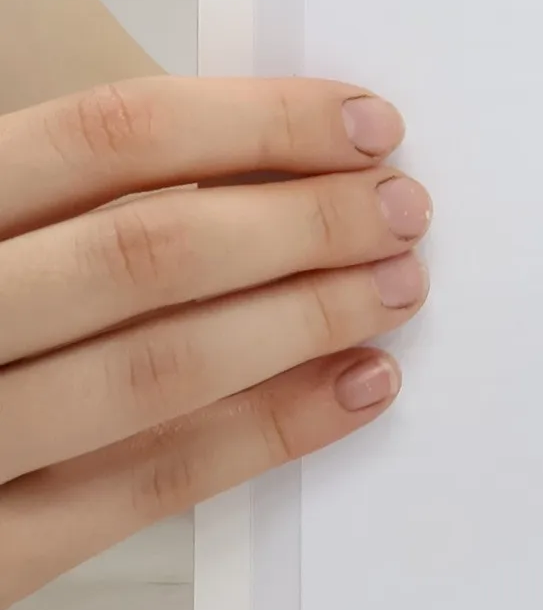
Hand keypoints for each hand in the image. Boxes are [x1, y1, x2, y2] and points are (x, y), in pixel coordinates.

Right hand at [0, 78, 429, 609]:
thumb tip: (266, 165)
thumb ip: (71, 203)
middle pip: (151, 251)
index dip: (260, 122)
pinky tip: (358, 387)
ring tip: (399, 287)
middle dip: (306, 224)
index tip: (371, 124)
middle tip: (405, 210)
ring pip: (160, 369)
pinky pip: (145, 486)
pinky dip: (271, 431)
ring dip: (308, 320)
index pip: (111, 134)